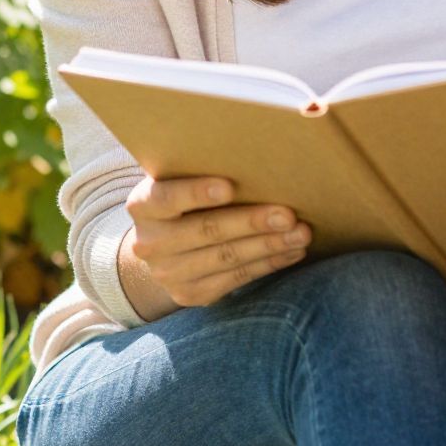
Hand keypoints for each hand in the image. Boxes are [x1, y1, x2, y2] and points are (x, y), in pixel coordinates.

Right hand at [122, 174, 309, 309]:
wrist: (163, 245)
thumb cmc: (185, 197)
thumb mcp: (180, 178)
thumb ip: (202, 167)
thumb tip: (259, 151)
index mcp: (143, 205)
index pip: (167, 198)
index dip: (197, 192)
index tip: (230, 186)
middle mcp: (150, 242)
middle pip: (206, 230)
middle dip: (252, 222)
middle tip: (288, 214)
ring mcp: (169, 273)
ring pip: (227, 258)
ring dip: (269, 246)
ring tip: (301, 233)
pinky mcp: (190, 295)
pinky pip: (236, 278)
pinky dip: (268, 264)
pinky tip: (292, 252)